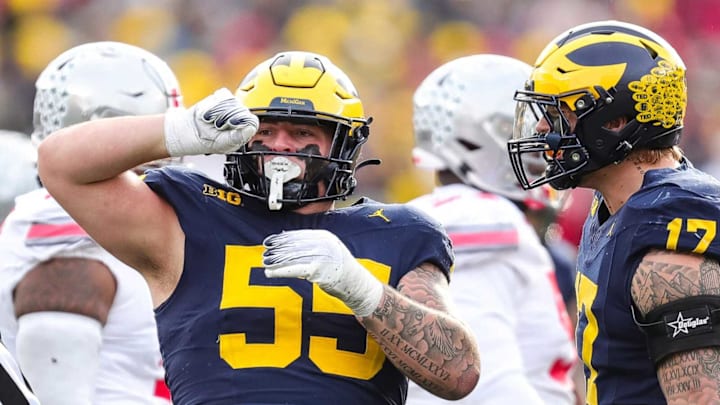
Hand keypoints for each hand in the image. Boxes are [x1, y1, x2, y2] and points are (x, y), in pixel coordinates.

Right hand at [163, 88, 258, 155]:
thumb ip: (236, 137)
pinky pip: (223, 95)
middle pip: (241, 110)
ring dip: (217, 111)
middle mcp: (239, 119)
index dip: (240, 122)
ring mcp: (230, 107)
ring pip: (231, 102)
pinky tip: (208, 112)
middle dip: (225, 117)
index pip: (251, 122)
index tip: (228, 125)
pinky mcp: (221, 98)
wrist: (183, 131)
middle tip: (215, 125)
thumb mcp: (220, 144)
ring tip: (210, 120)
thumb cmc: (202, 141)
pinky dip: (213, 102)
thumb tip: (250, 128)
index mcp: (242, 133)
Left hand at [263, 229, 383, 316]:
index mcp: (324, 236)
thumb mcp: (329, 250)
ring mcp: (321, 256)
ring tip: (264, 263)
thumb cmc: (341, 268)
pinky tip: (270, 273)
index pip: (298, 235)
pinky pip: (294, 270)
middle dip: (276, 250)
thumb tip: (288, 240)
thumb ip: (313, 244)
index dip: (282, 238)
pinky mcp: (317, 271)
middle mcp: (322, 244)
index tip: (270, 241)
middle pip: (293, 246)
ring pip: (291, 258)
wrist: (356, 284)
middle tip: (264, 253)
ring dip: (275, 261)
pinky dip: (280, 271)